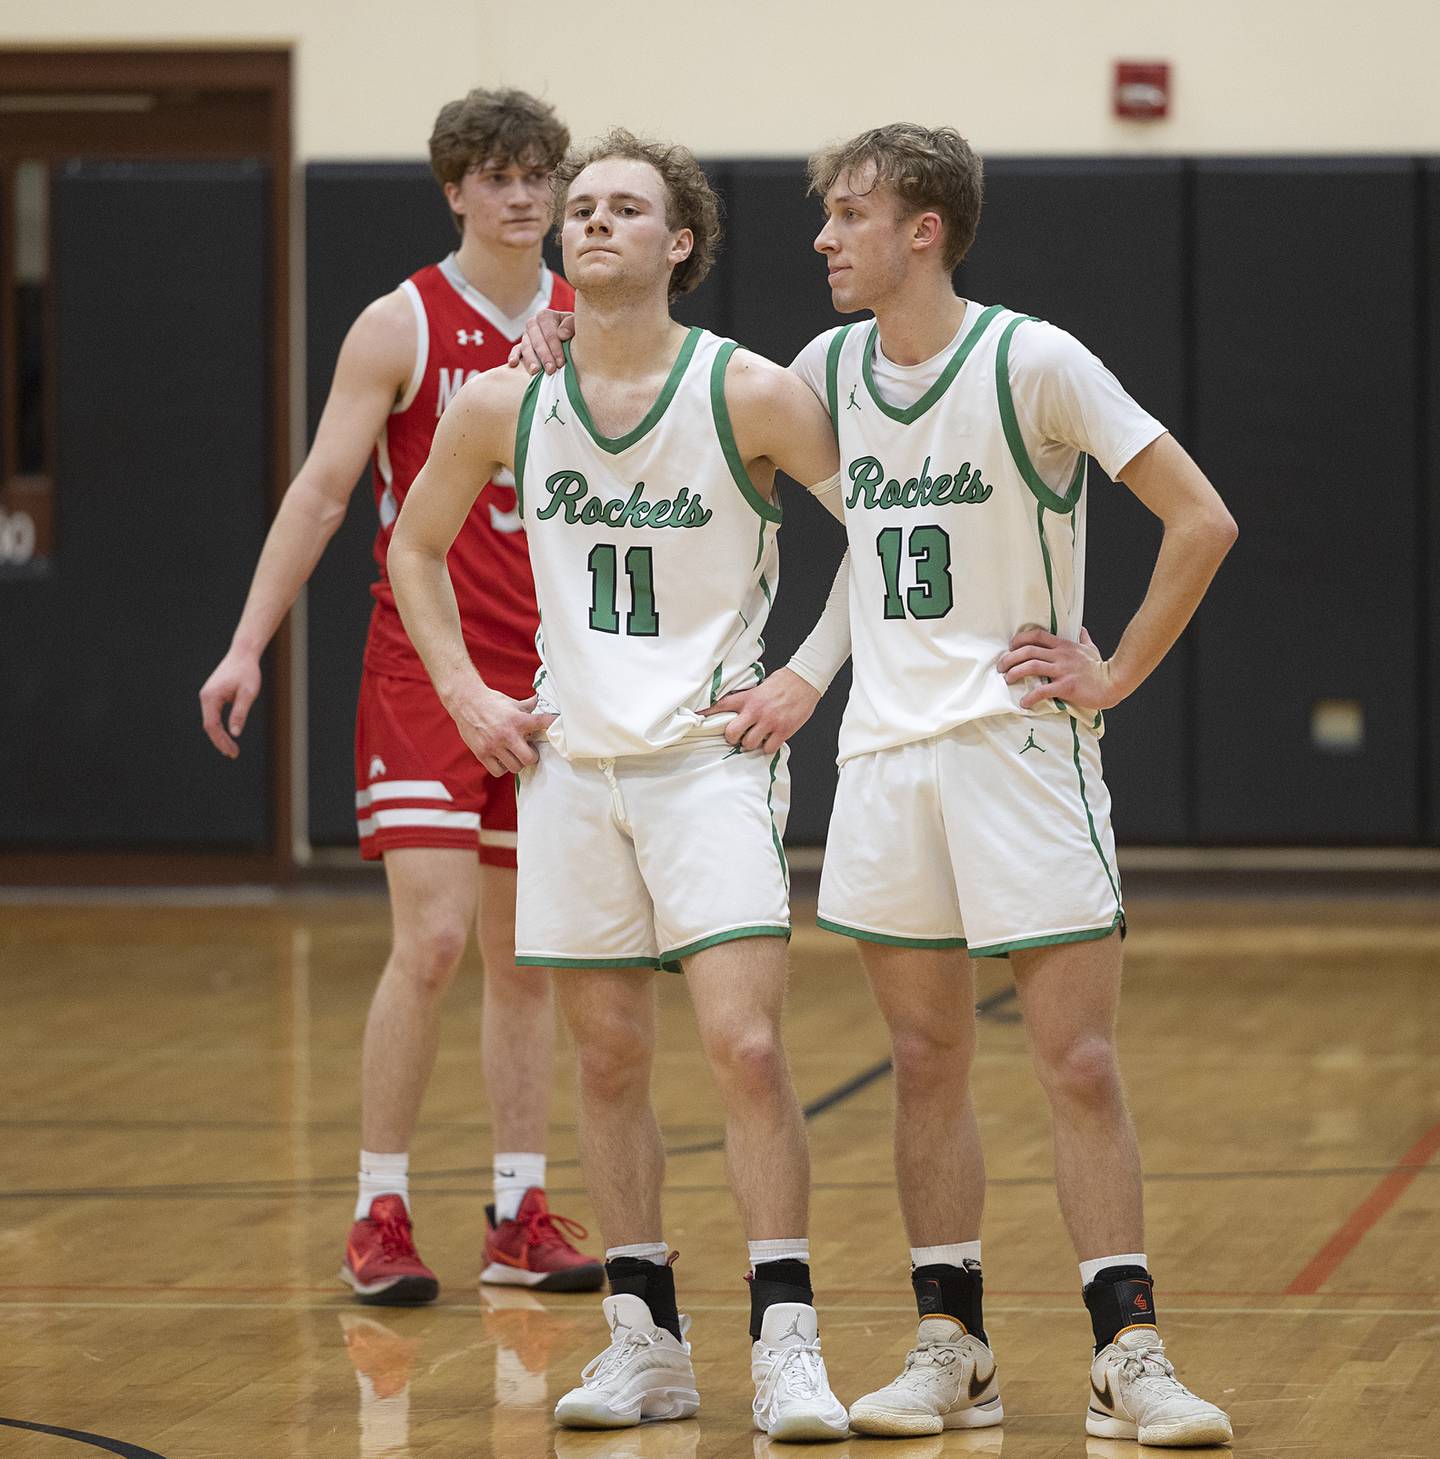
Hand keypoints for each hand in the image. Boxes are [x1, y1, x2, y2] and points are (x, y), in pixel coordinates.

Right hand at [199, 649, 261, 757]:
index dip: (221, 741)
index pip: (212, 726)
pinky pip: (214, 715)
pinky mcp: (213, 695)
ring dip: (220, 735)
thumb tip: (235, 733)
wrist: (243, 654)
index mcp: (210, 697)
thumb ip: (240, 713)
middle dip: (221, 741)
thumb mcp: (248, 693)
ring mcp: (208, 696)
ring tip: (231, 749)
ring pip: (211, 721)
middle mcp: (205, 697)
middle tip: (234, 754)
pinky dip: (220, 727)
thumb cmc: (247, 672)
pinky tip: (228, 735)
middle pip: (209, 726)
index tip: (232, 752)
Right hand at [449, 684, 555, 774]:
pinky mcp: (482, 754)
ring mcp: (493, 746)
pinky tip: (502, 759)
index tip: (559, 725)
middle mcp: (506, 734)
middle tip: (528, 750)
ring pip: (515, 767)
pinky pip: (498, 771)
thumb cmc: (491, 703)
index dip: (553, 723)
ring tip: (514, 754)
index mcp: (517, 719)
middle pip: (530, 758)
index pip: (541, 722)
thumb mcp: (512, 703)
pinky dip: (502, 768)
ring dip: (517, 762)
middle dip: (532, 756)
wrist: (465, 702)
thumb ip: (528, 706)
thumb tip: (542, 701)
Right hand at [505, 309, 574, 374]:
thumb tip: (562, 334)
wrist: (571, 340)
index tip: (561, 362)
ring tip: (535, 371)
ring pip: (526, 346)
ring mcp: (526, 336)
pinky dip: (513, 356)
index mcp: (545, 316)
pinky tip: (513, 364)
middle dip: (544, 356)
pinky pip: (516, 350)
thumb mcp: (577, 325)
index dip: (555, 347)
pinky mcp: (521, 347)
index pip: (548, 332)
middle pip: (536, 340)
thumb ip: (572, 324)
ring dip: (530, 359)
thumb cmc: (574, 332)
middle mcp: (533, 324)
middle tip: (551, 370)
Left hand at [697, 667, 821, 751]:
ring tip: (756, 738)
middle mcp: (755, 711)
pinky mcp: (783, 730)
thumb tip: (735, 712)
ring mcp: (769, 722)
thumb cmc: (783, 682)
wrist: (805, 680)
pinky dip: (768, 747)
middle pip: (732, 732)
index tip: (697, 718)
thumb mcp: (759, 687)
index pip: (721, 705)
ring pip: (749, 744)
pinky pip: (768, 748)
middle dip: (732, 738)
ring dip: (750, 744)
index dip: (706, 713)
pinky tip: (770, 740)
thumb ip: (747, 699)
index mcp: (748, 698)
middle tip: (738, 736)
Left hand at [998, 626, 1117, 711]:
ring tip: (1007, 680)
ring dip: (1015, 673)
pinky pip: (1043, 690)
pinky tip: (1024, 703)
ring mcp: (1063, 670)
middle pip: (1028, 650)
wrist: (1114, 682)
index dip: (1020, 639)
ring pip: (1032, 666)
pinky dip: (1030, 697)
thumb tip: (1081, 629)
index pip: (1037, 635)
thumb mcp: (1091, 648)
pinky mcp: (1066, 686)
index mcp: (1064, 646)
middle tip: (1001, 667)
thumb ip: (1084, 639)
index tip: (1010, 647)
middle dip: (1010, 658)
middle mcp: (1060, 656)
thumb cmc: (1101, 668)